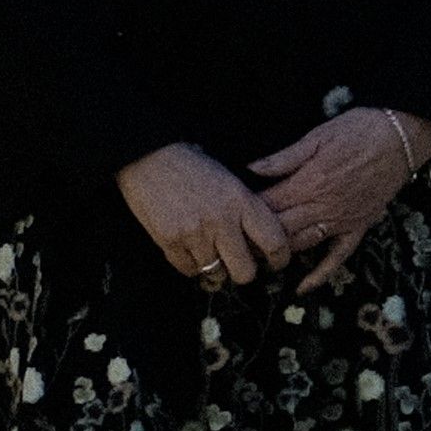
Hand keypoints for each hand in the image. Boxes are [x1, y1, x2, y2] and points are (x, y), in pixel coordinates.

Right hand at [117, 141, 293, 295]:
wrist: (150, 157)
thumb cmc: (196, 169)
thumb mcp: (232, 183)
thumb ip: (248, 212)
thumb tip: (262, 247)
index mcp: (243, 202)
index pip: (275, 243)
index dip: (279, 259)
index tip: (276, 263)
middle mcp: (221, 220)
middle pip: (245, 271)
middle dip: (244, 272)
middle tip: (239, 265)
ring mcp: (194, 233)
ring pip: (216, 274)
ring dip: (215, 269)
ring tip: (211, 255)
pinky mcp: (168, 240)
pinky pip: (189, 270)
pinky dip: (192, 266)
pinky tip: (192, 252)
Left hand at [241, 104, 430, 293]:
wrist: (402, 137)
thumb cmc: (358, 130)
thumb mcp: (317, 135)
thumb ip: (284, 157)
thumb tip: (251, 169)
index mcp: (308, 182)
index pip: (266, 205)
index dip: (244, 212)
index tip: (227, 216)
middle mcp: (322, 206)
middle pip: (278, 229)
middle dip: (253, 237)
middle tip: (232, 243)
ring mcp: (342, 220)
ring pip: (301, 244)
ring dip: (277, 254)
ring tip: (254, 259)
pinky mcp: (359, 227)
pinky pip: (338, 256)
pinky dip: (320, 273)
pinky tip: (302, 287)